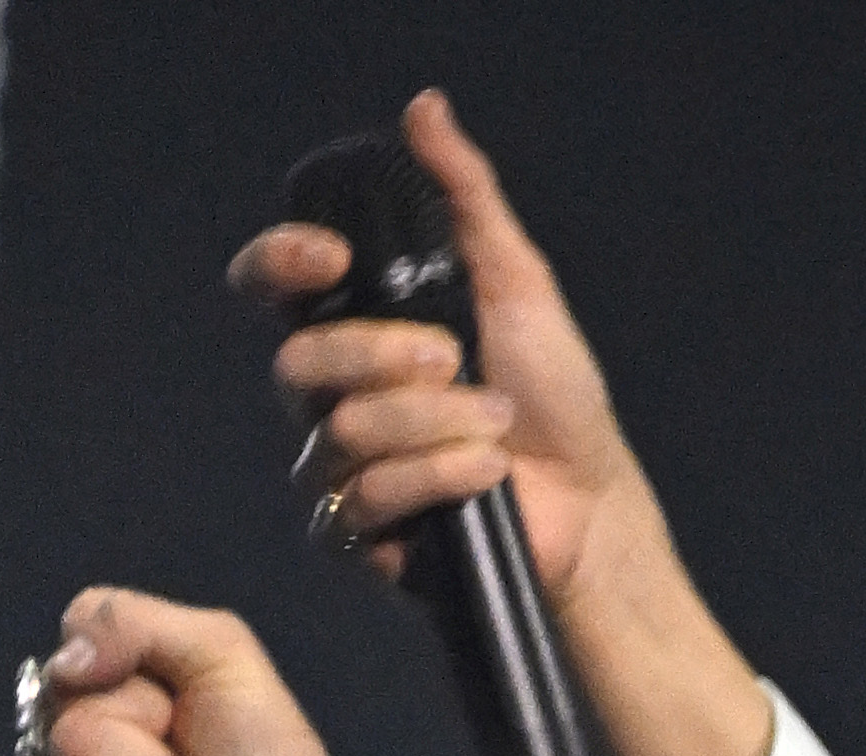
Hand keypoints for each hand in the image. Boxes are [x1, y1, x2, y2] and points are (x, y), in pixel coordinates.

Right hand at [19, 587, 391, 755]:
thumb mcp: (222, 654)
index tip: (180, 693)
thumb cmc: (264, 754)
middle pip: (67, 692)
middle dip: (145, 721)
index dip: (132, 660)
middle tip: (184, 755)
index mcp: (107, 676)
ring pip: (69, 748)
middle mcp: (74, 725)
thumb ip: (135, 621)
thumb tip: (63, 660)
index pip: (79, 632)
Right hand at [237, 89, 648, 597]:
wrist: (592, 501)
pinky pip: (356, 504)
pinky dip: (433, 480)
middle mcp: (334, 395)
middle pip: (296, 362)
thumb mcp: (519, 282)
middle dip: (382, 358)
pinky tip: (485, 475)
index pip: (272, 287)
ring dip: (432, 426)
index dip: (280, 263)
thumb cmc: (556, 396)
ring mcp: (340, 467)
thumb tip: (426, 110)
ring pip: (338, 434)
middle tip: (455, 360)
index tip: (334, 257)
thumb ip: (466, 199)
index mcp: (357, 329)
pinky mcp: (358, 535)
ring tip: (496, 427)